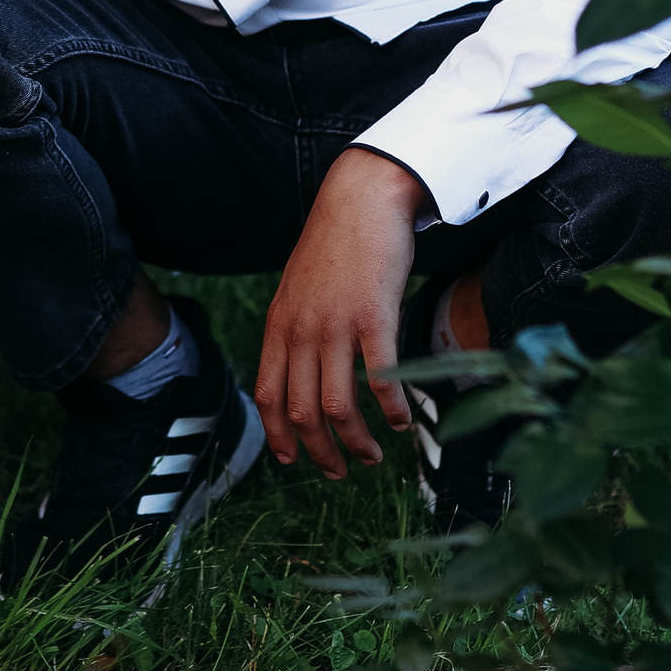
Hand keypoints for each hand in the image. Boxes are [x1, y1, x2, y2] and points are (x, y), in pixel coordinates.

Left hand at [254, 147, 423, 480]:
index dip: (278, 436)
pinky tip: (403, 422)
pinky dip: (392, 410)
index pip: (266, 395)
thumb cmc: (335, 244)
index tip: (293, 460)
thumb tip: (300, 370)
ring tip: (373, 455)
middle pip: (300, 411)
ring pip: (336, 405)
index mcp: (280, 325)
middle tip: (341, 471)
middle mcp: (301, 330)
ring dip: (355, 442)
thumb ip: (295, 328)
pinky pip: (379, 379)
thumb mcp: (298, 288)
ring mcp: (336, 324)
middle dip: (319, 452)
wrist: (361, 198)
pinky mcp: (374, 317)